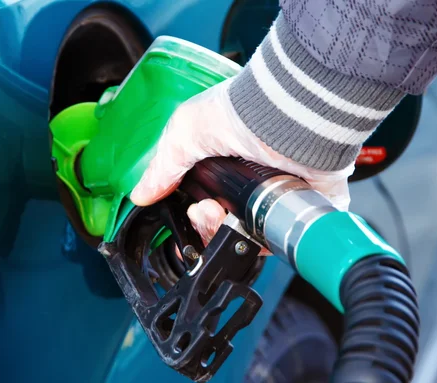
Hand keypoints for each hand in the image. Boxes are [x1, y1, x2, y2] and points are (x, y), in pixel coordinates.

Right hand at [130, 78, 354, 253]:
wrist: (287, 116)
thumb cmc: (241, 111)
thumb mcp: (186, 132)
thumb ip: (163, 167)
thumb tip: (141, 194)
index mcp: (222, 161)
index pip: (200, 196)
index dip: (189, 210)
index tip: (184, 211)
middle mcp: (247, 177)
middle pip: (218, 219)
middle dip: (203, 222)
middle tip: (203, 210)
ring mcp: (271, 194)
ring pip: (241, 234)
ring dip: (222, 231)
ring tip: (218, 214)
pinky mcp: (295, 208)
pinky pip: (273, 239)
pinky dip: (255, 242)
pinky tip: (243, 228)